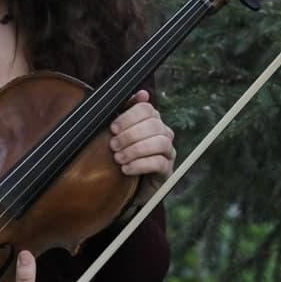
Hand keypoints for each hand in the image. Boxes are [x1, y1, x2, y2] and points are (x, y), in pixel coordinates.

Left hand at [109, 89, 175, 205]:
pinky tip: (126, 169)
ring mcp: (168, 152)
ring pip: (160, 142)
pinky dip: (140, 165)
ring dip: (136, 149)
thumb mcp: (120, 134)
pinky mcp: (167, 171)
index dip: (129, 116)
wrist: (127, 188)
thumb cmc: (123, 155)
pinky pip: (159, 163)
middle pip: (154, 124)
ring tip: (119, 158)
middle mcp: (163, 133)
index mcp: (151, 120)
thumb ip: (125, 113)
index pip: (146, 109)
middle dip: (130, 134)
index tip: (113, 128)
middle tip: (113, 145)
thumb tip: (142, 93)